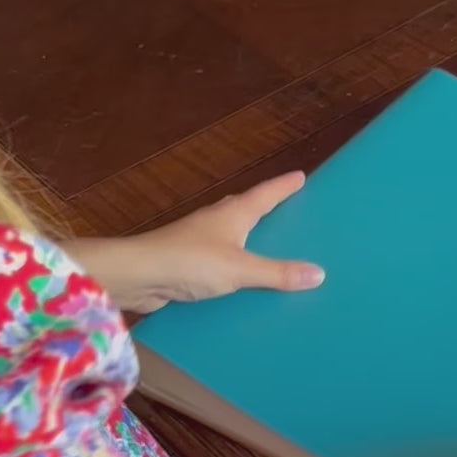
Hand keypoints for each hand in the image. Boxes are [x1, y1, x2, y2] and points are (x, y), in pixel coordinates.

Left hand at [65, 172, 323, 313]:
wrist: (137, 276)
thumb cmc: (189, 262)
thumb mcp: (240, 270)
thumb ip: (278, 273)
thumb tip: (319, 273)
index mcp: (232, 214)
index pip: (265, 194)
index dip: (283, 186)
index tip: (300, 176)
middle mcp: (215, 222)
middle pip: (245, 209)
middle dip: (265, 208)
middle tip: (285, 208)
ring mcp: (198, 242)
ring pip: (231, 234)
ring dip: (248, 238)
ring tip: (267, 246)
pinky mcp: (186, 263)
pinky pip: (219, 260)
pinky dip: (233, 264)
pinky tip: (240, 281)